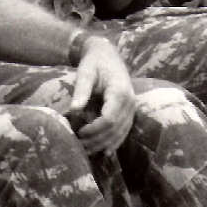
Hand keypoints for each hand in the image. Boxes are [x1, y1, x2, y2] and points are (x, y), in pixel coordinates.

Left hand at [69, 36, 136, 154]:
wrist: (106, 54)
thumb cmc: (94, 62)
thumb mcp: (85, 72)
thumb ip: (81, 91)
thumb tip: (74, 110)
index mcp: (120, 92)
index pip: (109, 119)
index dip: (94, 129)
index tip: (79, 132)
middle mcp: (130, 102)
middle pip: (115, 129)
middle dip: (97, 140)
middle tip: (79, 146)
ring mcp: (131, 108)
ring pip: (120, 133)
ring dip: (104, 144)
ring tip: (86, 150)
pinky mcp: (129, 111)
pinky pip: (123, 130)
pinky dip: (114, 142)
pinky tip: (104, 152)